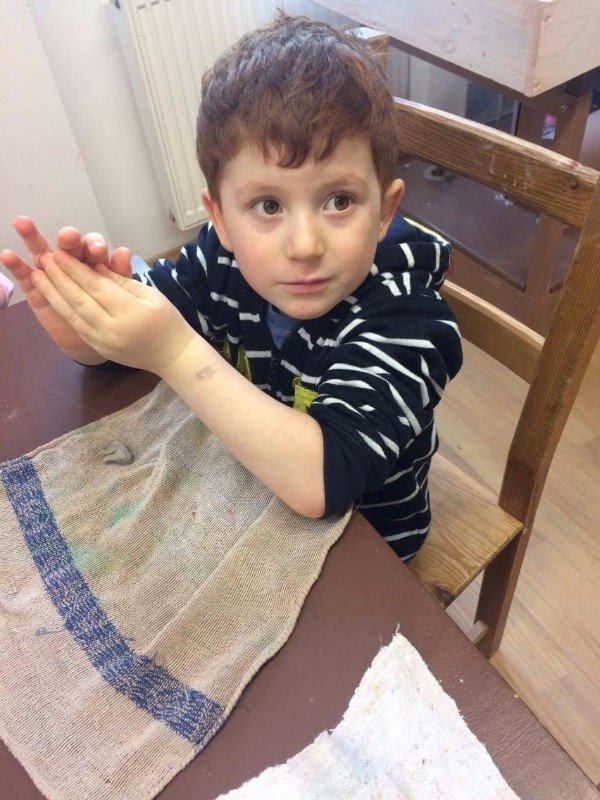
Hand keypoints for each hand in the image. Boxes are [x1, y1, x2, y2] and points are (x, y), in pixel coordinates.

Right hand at [0, 217, 130, 359]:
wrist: (98, 337)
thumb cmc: (109, 310)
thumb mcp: (118, 293)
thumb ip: (119, 274)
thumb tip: (124, 252)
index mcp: (94, 261)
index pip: (92, 246)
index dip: (94, 245)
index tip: (98, 250)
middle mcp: (71, 262)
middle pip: (68, 245)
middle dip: (68, 239)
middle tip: (70, 237)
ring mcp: (51, 272)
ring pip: (42, 252)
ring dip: (32, 237)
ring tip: (23, 224)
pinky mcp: (35, 286)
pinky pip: (24, 274)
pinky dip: (15, 265)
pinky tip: (8, 255)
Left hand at [34, 249, 195, 374]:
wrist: (173, 357)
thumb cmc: (168, 320)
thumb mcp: (151, 294)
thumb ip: (121, 281)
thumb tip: (95, 266)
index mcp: (130, 311)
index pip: (96, 285)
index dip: (75, 268)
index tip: (58, 252)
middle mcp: (113, 328)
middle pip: (80, 299)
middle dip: (58, 277)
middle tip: (43, 257)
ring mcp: (104, 341)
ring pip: (73, 314)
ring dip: (52, 293)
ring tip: (37, 275)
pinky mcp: (99, 349)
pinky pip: (77, 327)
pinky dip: (62, 310)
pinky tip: (52, 297)